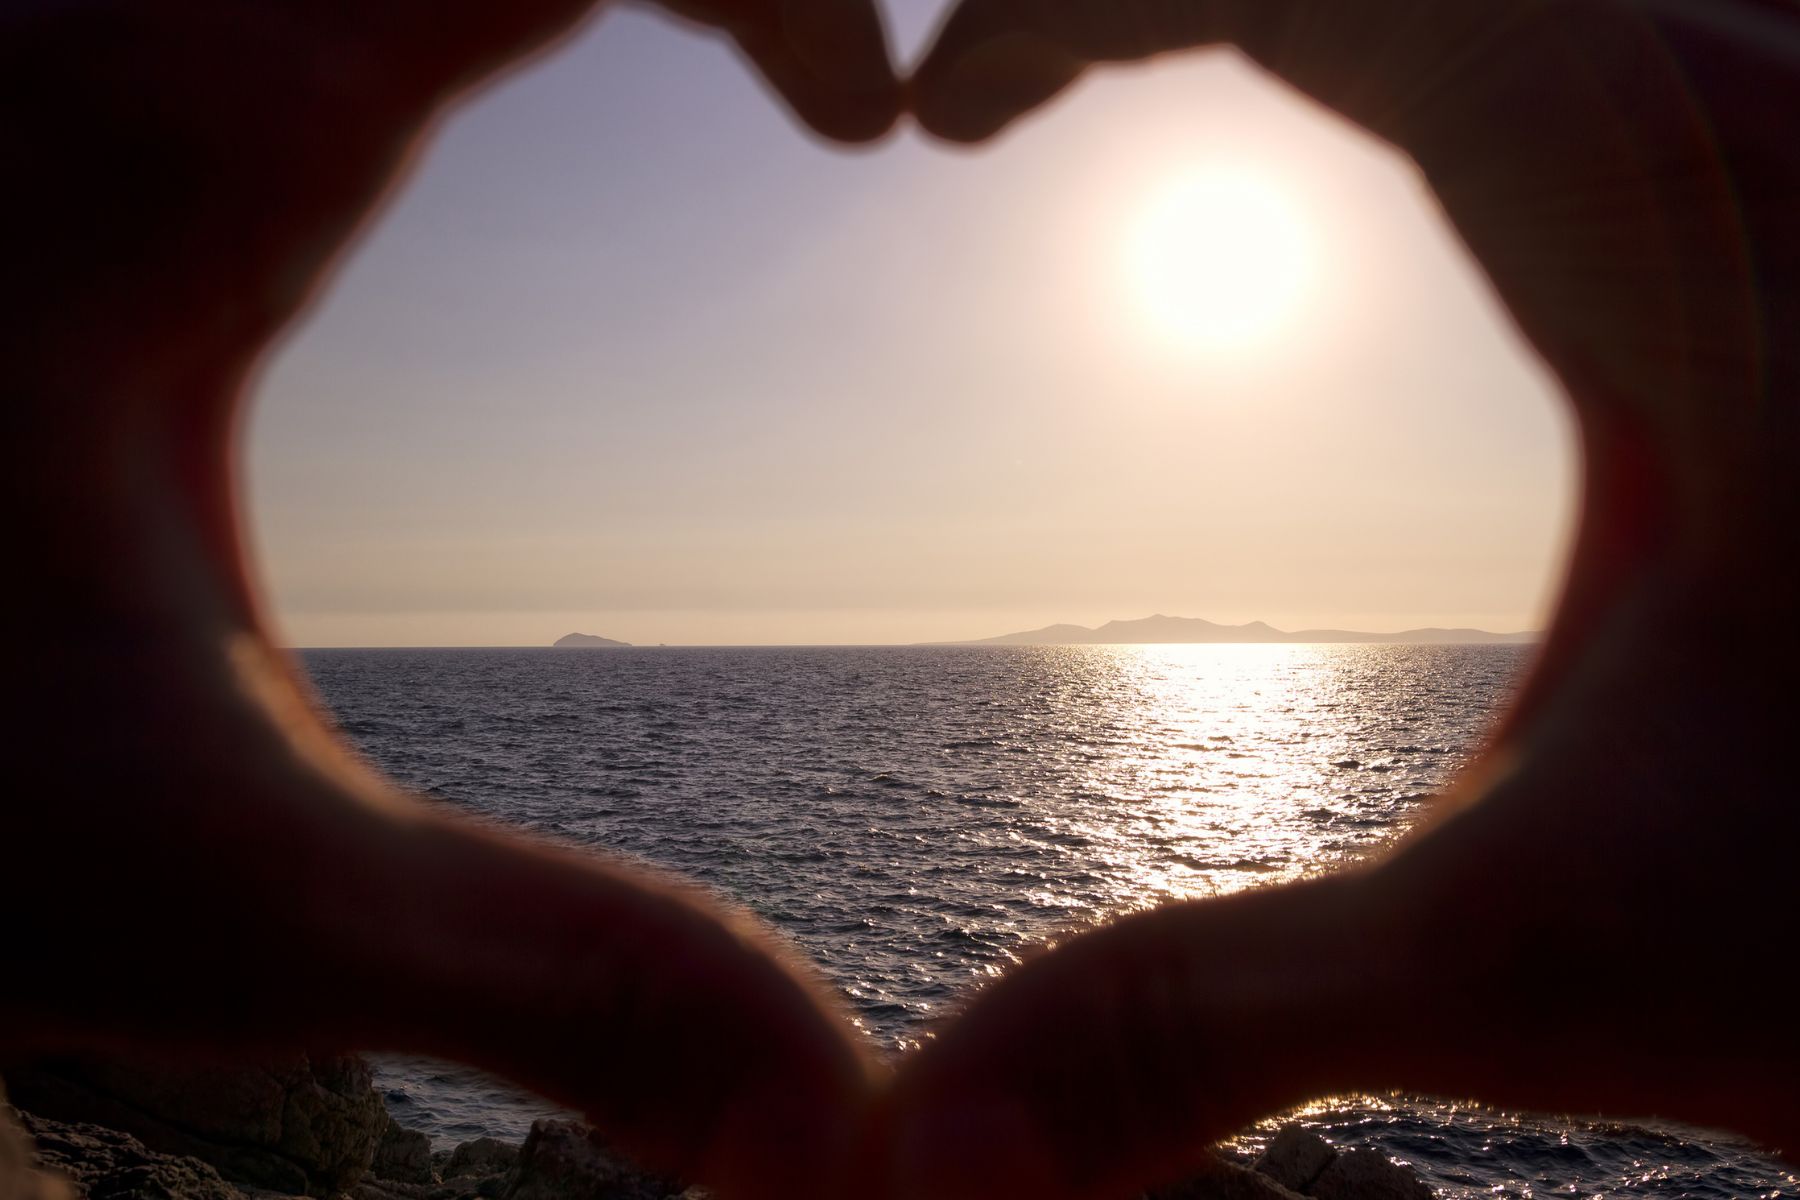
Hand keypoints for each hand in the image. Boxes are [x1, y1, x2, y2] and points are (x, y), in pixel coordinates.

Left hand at [3, 4, 897, 1197]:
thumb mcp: (207, 892)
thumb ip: (560, 984)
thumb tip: (829, 1121)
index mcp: (200, 122)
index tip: (866, 141)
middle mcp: (127, 14)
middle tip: (829, 87)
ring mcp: (76, 27)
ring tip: (740, 69)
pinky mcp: (56, 82)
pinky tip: (490, 92)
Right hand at [886, 2, 1798, 1195]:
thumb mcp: (1557, 954)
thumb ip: (1208, 1020)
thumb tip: (932, 1151)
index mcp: (1676, 198)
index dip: (1079, 0)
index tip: (937, 121)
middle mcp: (1775, 110)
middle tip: (1007, 82)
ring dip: (1319, 12)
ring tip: (1144, 78)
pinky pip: (1614, 44)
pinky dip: (1444, 55)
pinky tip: (1403, 156)